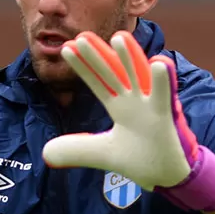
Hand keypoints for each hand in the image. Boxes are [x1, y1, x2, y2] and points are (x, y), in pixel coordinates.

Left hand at [44, 30, 214, 212]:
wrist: (168, 177)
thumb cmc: (141, 158)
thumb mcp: (102, 153)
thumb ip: (76, 150)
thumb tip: (46, 152)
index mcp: (120, 106)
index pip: (98, 82)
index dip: (83, 67)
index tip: (66, 48)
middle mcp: (135, 101)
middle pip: (114, 74)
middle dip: (98, 56)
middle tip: (81, 36)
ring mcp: (152, 106)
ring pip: (140, 77)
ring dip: (130, 57)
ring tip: (119, 37)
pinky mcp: (168, 117)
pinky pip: (165, 96)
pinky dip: (163, 80)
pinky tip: (159, 62)